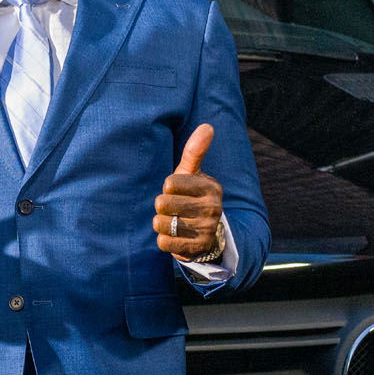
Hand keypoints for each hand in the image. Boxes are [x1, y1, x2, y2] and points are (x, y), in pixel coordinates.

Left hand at [153, 123, 222, 260]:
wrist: (205, 233)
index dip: (167, 188)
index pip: (170, 183)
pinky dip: (163, 239)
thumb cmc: (192, 196)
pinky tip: (172, 235)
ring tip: (172, 221)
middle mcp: (212, 208)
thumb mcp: (192, 174)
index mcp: (211, 187)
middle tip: (173, 208)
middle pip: (163, 203)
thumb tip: (207, 126)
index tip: (176, 191)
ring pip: (162, 224)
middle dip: (162, 206)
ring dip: (161, 223)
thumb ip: (196, 151)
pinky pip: (164, 242)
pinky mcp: (197, 248)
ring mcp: (206, 229)